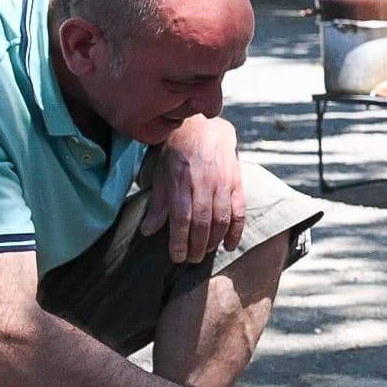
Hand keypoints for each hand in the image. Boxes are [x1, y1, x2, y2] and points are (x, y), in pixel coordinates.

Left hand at [143, 115, 244, 261]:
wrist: (204, 126)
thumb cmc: (178, 151)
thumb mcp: (162, 173)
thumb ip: (158, 204)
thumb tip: (147, 231)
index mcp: (181, 180)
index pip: (181, 218)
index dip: (180, 241)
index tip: (177, 257)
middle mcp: (203, 182)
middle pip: (202, 222)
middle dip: (197, 246)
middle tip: (191, 259)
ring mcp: (222, 182)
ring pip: (221, 219)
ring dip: (213, 240)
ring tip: (205, 252)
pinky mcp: (236, 182)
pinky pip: (239, 212)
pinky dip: (235, 231)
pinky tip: (228, 245)